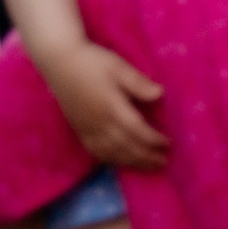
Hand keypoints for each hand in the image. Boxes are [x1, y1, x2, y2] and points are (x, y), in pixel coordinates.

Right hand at [36, 41, 169, 169]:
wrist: (60, 63)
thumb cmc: (93, 62)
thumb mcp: (119, 67)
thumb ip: (139, 83)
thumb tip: (160, 95)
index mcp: (112, 108)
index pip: (137, 131)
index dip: (153, 140)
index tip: (168, 144)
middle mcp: (99, 123)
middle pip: (126, 147)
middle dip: (145, 157)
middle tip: (163, 162)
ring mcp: (87, 129)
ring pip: (111, 152)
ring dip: (131, 162)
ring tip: (147, 166)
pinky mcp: (79, 130)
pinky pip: (95, 151)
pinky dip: (110, 160)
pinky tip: (119, 162)